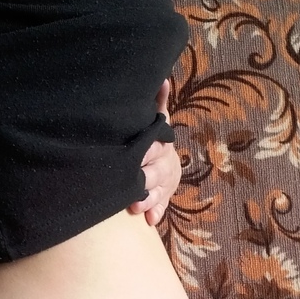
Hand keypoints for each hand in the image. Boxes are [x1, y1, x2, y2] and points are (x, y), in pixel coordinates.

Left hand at [129, 79, 181, 225]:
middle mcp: (165, 163)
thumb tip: (162, 78)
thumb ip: (158, 102)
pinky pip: (162, 205)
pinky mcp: (163, 196)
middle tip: (134, 184)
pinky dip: (156, 212)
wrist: (164, 159)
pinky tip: (150, 219)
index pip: (154, 147)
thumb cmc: (152, 137)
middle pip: (157, 172)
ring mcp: (165, 181)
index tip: (137, 156)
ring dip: (149, 200)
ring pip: (159, 191)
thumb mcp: (157, 120)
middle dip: (146, 179)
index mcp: (161, 144)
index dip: (146, 152)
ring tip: (136, 207)